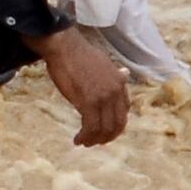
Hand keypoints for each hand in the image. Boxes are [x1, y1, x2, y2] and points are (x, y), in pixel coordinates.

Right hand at [37, 24, 133, 145]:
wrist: (64, 47)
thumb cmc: (79, 54)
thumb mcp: (104, 63)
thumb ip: (114, 74)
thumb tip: (125, 73)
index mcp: (120, 82)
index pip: (124, 111)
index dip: (115, 124)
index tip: (104, 129)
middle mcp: (115, 91)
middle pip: (117, 124)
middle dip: (107, 137)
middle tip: (95, 141)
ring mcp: (103, 97)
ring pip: (104, 128)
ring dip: (94, 139)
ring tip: (84, 142)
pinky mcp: (88, 102)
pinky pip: (91, 127)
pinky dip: (85, 137)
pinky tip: (78, 139)